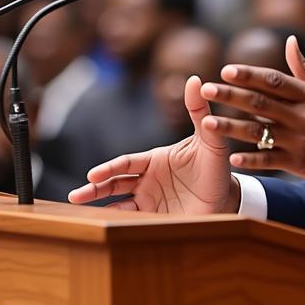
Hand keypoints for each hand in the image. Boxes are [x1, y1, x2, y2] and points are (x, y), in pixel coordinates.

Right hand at [68, 76, 239, 213]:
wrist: (228, 199)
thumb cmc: (217, 166)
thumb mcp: (209, 138)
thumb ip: (199, 111)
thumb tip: (195, 78)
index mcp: (155, 159)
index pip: (126, 163)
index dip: (109, 169)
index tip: (93, 175)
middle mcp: (147, 179)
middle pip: (115, 182)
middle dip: (95, 188)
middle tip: (76, 196)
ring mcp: (149, 199)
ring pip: (118, 202)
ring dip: (100, 206)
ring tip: (79, 210)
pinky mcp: (155, 218)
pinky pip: (133, 220)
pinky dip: (118, 223)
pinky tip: (106, 226)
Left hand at [198, 36, 304, 190]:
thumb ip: (304, 68)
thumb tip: (288, 40)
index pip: (274, 80)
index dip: (249, 74)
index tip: (226, 69)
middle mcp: (302, 116)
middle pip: (260, 103)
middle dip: (231, 95)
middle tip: (205, 88)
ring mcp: (299, 140)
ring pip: (259, 132)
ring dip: (231, 127)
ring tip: (207, 122)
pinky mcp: (299, 163)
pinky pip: (270, 161)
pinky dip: (250, 159)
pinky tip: (230, 155)